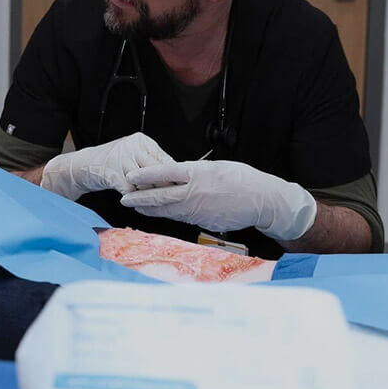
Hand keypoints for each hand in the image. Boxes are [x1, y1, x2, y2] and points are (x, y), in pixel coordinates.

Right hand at [39, 133, 173, 200]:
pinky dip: (135, 199)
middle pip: (157, 171)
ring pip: (145, 182)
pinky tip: (136, 202)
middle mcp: (132, 147)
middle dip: (163, 187)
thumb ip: (151, 162)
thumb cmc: (110, 163)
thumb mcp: (133, 156)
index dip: (173, 176)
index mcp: (141, 141)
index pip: (164, 159)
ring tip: (152, 202)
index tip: (180, 187)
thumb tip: (176, 176)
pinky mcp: (112, 172)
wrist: (82, 166)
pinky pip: (130, 190)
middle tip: (171, 198)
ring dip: (148, 194)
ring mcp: (121, 158)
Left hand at [120, 160, 316, 240]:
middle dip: (139, 198)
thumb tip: (178, 174)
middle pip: (160, 196)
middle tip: (124, 198)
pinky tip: (159, 214)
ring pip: (167, 210)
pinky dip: (167, 215)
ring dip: (150, 209)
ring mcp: (198, 209)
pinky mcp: (203, 222)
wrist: (263, 201)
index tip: (131, 176)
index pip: (164, 173)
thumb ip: (195, 171)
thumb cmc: (243, 179)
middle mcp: (194, 192)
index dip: (145, 175)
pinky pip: (181, 218)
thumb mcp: (216, 167)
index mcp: (197, 173)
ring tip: (136, 207)